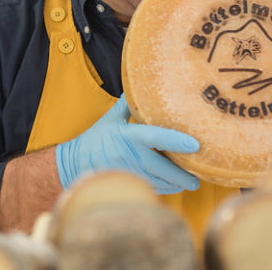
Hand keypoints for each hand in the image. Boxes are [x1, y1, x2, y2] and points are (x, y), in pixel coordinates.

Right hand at [55, 94, 199, 193]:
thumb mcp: (110, 119)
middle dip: (182, 176)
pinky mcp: (127, 184)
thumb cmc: (95, 139)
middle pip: (164, 168)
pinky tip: (171, 185)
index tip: (195, 145)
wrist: (74, 164)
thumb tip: (140, 84)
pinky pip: (151, 188)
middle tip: (196, 179)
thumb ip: (127, 104)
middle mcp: (131, 155)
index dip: (176, 141)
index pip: (156, 137)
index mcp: (129, 136)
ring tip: (188, 182)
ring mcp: (129, 172)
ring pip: (160, 182)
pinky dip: (163, 187)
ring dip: (175, 183)